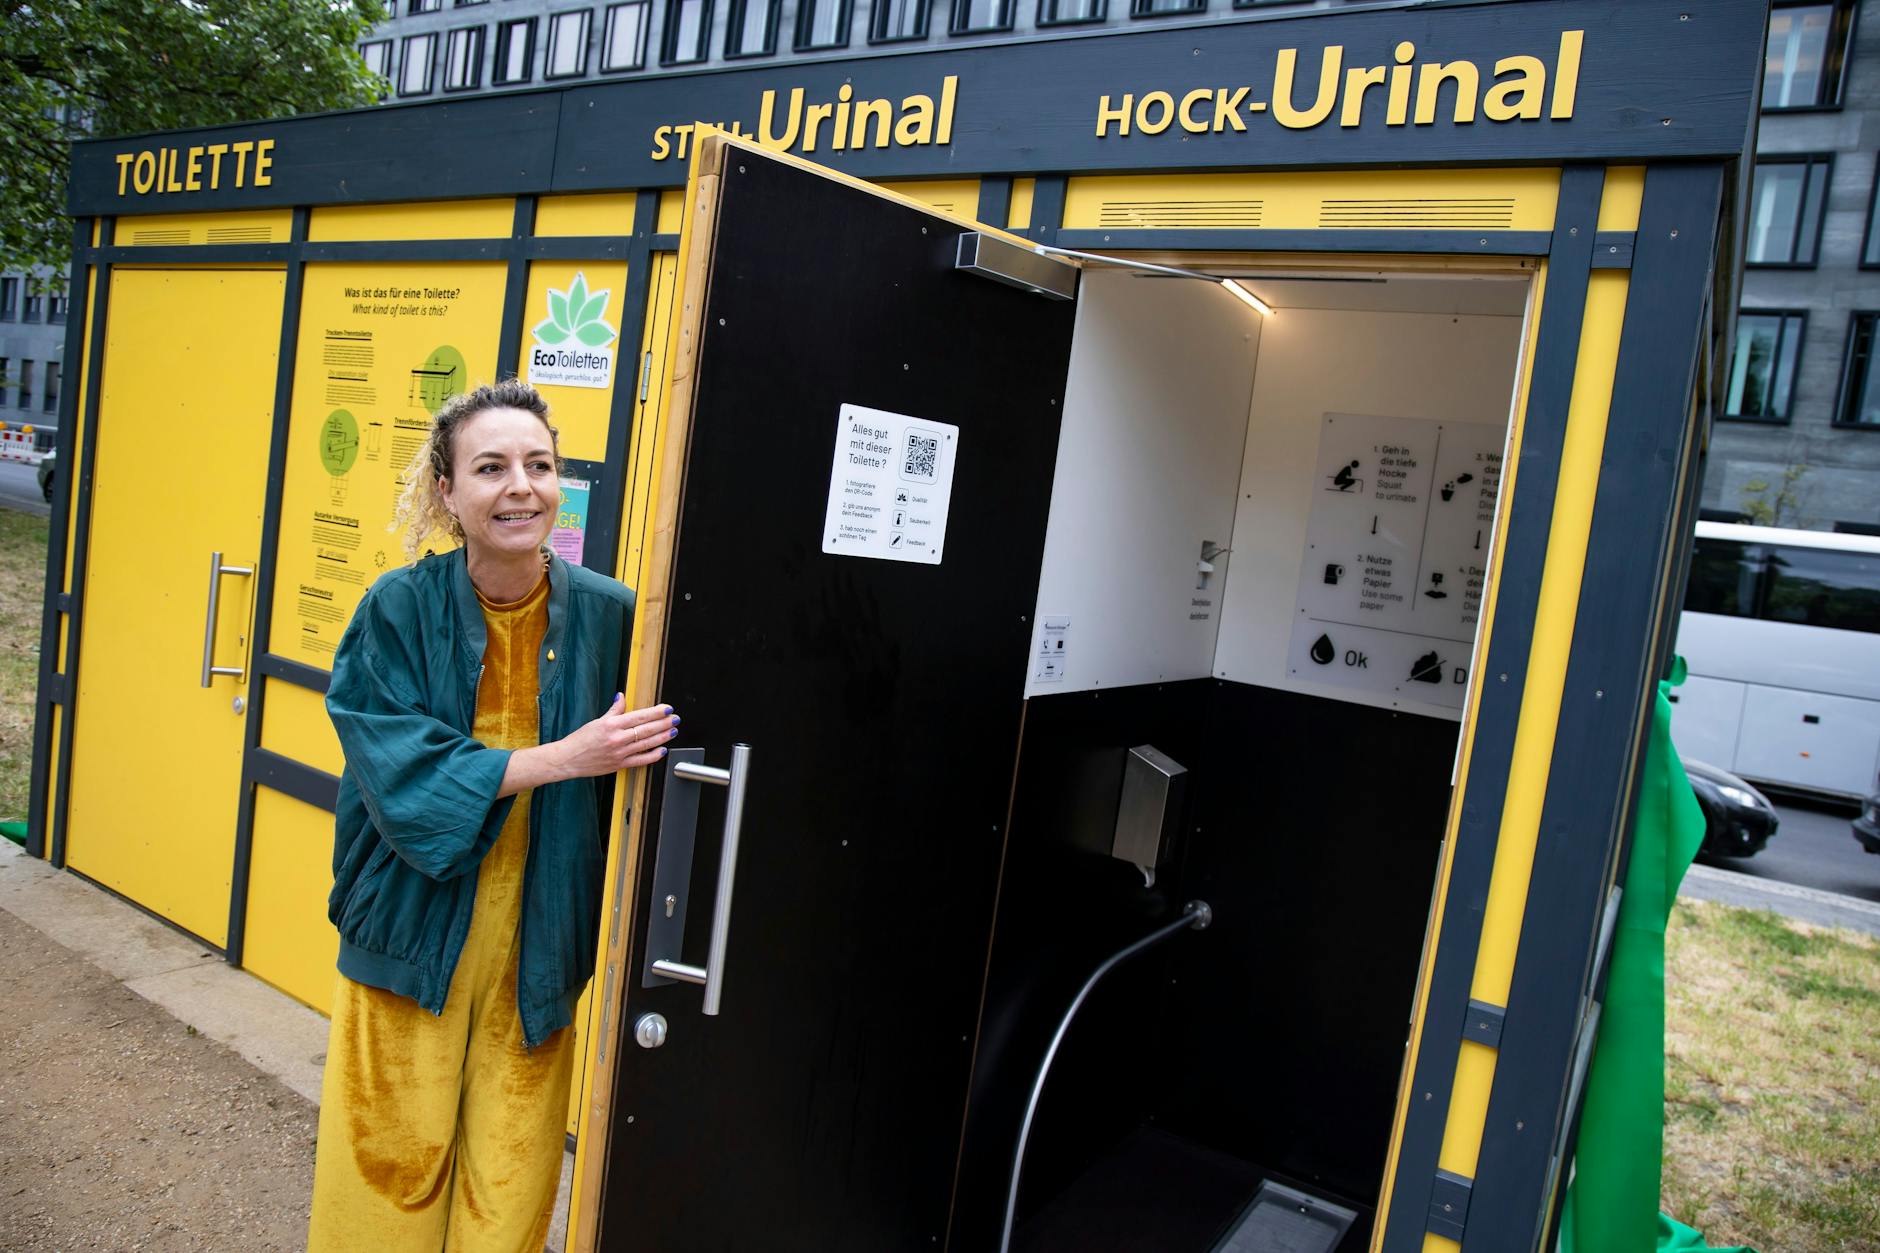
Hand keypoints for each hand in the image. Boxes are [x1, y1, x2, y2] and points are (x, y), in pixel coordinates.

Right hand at [556, 695, 680, 778]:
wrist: (568, 759)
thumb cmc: (580, 740)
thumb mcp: (597, 721)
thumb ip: (614, 710)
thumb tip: (622, 696)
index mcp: (612, 725)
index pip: (640, 716)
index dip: (656, 712)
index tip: (667, 709)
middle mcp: (617, 739)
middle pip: (646, 730)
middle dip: (664, 724)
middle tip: (676, 719)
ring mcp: (620, 753)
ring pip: (647, 744)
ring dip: (662, 737)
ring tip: (673, 731)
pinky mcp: (619, 765)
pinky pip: (641, 760)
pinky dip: (653, 756)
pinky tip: (662, 750)